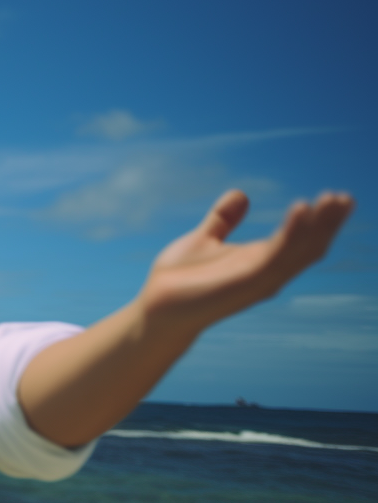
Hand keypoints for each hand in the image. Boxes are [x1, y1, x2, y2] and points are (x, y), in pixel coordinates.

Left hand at [137, 189, 354, 335]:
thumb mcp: (204, 239)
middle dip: (327, 223)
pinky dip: (291, 235)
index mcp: (259, 260)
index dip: (318, 221)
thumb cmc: (179, 278)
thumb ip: (223, 219)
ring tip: (331, 202)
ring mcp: (258, 279)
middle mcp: (266, 272)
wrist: (156, 307)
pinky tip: (300, 211)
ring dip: (317, 227)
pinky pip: (276, 257)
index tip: (335, 198)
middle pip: (307, 246)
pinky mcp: (245, 284)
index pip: (299, 239)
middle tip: (345, 198)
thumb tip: (240, 194)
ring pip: (298, 252)